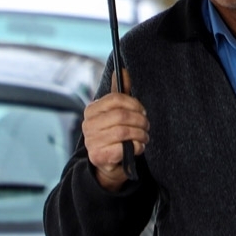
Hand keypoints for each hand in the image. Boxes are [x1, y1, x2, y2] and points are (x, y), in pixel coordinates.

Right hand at [82, 68, 148, 191]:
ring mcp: (91, 141)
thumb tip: (123, 70)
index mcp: (92, 110)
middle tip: (146, 126)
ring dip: (140, 135)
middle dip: (140, 121)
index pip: (116, 99)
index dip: (134, 104)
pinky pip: (123, 147)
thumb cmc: (115, 135)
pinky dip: (136, 147)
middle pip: (122, 115)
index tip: (142, 111)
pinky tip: (137, 148)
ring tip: (144, 137)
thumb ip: (121, 93)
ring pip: (124, 131)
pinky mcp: (98, 156)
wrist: (108, 165)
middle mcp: (88, 124)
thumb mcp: (117, 113)